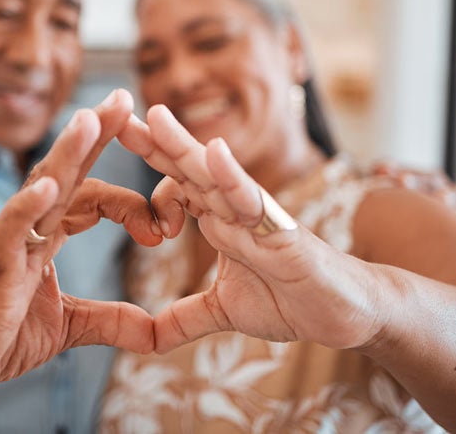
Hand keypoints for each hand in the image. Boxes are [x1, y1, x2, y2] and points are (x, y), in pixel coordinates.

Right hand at [0, 90, 158, 403]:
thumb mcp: (64, 327)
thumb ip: (108, 321)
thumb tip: (152, 333)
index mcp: (46, 237)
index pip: (91, 198)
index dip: (130, 205)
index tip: (163, 228)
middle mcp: (28, 230)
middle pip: (66, 172)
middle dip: (95, 135)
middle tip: (124, 99)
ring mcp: (6, 244)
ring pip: (39, 189)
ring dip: (66, 154)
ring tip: (91, 119)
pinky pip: (7, 232)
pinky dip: (27, 208)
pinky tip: (47, 187)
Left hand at [118, 105, 382, 353]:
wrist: (342, 314)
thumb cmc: (290, 298)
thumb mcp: (224, 312)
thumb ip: (185, 319)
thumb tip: (147, 340)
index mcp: (218, 221)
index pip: (176, 189)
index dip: (147, 184)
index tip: (120, 189)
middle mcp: (234, 210)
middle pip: (186, 170)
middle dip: (151, 143)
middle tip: (114, 115)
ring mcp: (259, 217)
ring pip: (215, 176)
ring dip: (184, 146)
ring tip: (155, 117)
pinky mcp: (283, 231)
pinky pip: (254, 200)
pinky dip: (233, 177)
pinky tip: (212, 152)